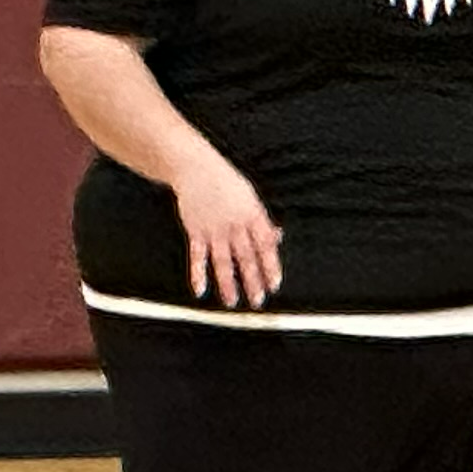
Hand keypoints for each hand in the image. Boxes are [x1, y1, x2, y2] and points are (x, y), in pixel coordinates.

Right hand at [170, 148, 283, 309]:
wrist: (196, 169)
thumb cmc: (225, 182)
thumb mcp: (251, 198)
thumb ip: (263, 221)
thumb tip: (277, 238)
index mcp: (252, 216)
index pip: (264, 246)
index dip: (270, 266)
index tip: (274, 284)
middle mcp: (234, 225)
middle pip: (245, 258)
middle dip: (252, 281)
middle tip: (257, 301)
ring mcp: (214, 230)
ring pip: (222, 262)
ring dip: (227, 283)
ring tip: (232, 302)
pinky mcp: (195, 231)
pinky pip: (197, 256)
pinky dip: (197, 273)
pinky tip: (200, 289)